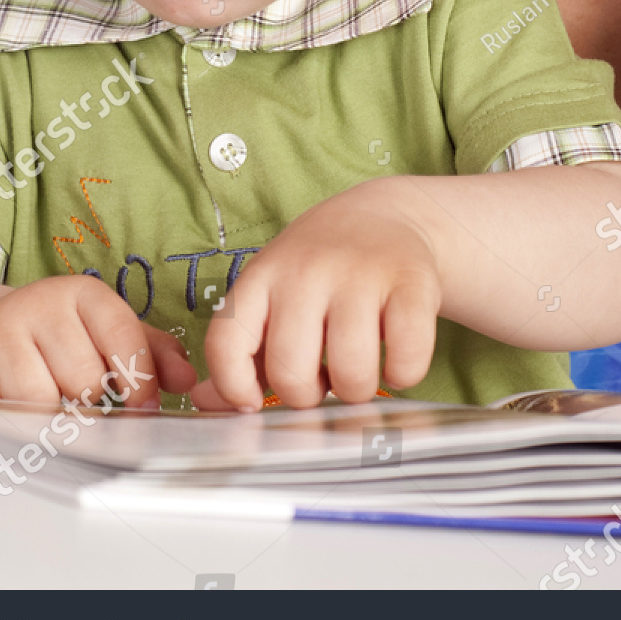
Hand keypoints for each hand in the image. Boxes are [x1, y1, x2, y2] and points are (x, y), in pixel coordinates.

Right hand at [0, 275, 195, 406]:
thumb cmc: (53, 339)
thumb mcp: (104, 336)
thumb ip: (151, 354)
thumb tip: (187, 380)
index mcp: (83, 293)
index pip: (125, 340)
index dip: (139, 383)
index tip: (140, 407)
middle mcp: (38, 300)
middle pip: (83, 381)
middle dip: (87, 406)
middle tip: (75, 403)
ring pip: (40, 403)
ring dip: (46, 420)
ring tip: (42, 404)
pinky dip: (6, 423)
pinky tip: (7, 407)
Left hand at [192, 178, 440, 410]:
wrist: (386, 215)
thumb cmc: (320, 269)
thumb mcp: (271, 295)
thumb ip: (241, 351)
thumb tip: (208, 403)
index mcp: (262, 276)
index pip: (226, 343)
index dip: (234, 387)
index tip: (255, 402)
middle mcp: (307, 270)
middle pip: (291, 371)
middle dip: (307, 397)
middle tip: (321, 380)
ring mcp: (361, 273)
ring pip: (351, 373)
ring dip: (356, 389)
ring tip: (357, 367)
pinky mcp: (412, 281)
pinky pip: (407, 359)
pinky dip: (403, 375)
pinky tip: (396, 357)